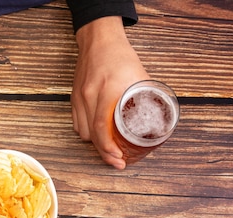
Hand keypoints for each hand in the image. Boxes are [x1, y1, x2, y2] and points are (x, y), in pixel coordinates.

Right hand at [71, 16, 149, 169]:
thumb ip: (147, 97)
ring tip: (109, 148)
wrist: (99, 40)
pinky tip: (97, 134)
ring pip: (84, 132)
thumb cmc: (120, 56)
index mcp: (108, 90)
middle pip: (93, 135)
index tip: (119, 158)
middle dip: (105, 153)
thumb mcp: (140, 76)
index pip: (103, 127)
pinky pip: (77, 124)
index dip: (109, 148)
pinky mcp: (74, 98)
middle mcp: (90, 95)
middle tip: (117, 161)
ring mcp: (79, 97)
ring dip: (96, 143)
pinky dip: (87, 133)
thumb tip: (158, 118)